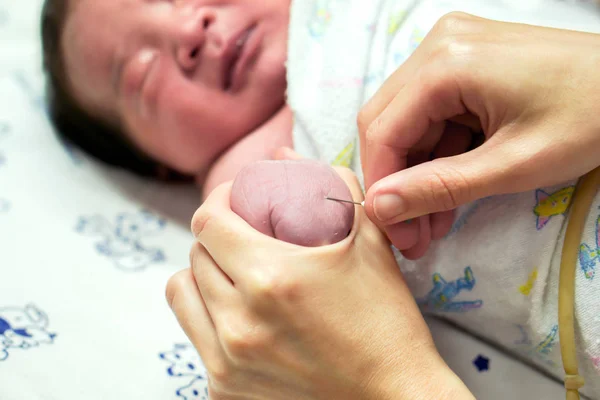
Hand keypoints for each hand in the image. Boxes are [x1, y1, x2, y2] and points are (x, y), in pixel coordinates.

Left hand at [167, 168, 472, 399]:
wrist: (394, 398)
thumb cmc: (386, 321)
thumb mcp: (370, 243)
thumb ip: (331, 187)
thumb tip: (285, 155)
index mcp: (271, 277)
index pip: (209, 220)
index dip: (219, 198)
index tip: (238, 197)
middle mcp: (239, 321)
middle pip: (195, 254)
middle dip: (217, 235)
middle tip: (244, 233)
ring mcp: (227, 360)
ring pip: (182, 293)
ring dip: (203, 274)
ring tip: (233, 271)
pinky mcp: (224, 390)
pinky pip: (196, 335)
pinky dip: (211, 315)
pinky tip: (241, 313)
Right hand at [358, 12, 599, 258]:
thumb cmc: (591, 119)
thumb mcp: (513, 164)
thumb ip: (439, 187)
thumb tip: (379, 208)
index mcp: (446, 62)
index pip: (383, 130)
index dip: (381, 186)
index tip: (394, 232)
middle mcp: (438, 46)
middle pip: (387, 123)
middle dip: (396, 182)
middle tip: (411, 233)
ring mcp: (451, 50)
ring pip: (408, 122)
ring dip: (415, 173)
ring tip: (432, 222)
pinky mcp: (464, 63)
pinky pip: (433, 113)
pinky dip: (437, 154)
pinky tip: (447, 191)